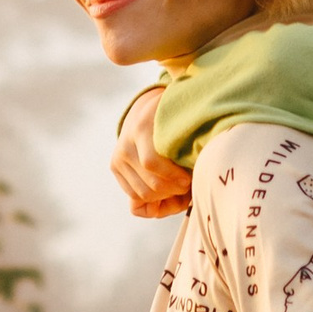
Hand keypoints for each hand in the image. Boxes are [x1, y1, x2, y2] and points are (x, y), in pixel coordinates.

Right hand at [112, 87, 189, 217]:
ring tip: (180, 190)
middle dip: (173, 191)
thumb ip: (190, 146)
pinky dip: (153, 203)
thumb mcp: (184, 124)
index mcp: (142, 127)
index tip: (189, 179)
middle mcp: (125, 144)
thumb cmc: (175, 121)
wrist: (148, 108)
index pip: (151, 163)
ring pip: (141, 195)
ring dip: (164, 199)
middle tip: (188, 186)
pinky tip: (167, 195)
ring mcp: (118, 157)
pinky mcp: (115, 167)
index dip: (173, 177)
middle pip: (149, 184)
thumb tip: (197, 178)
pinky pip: (134, 198)